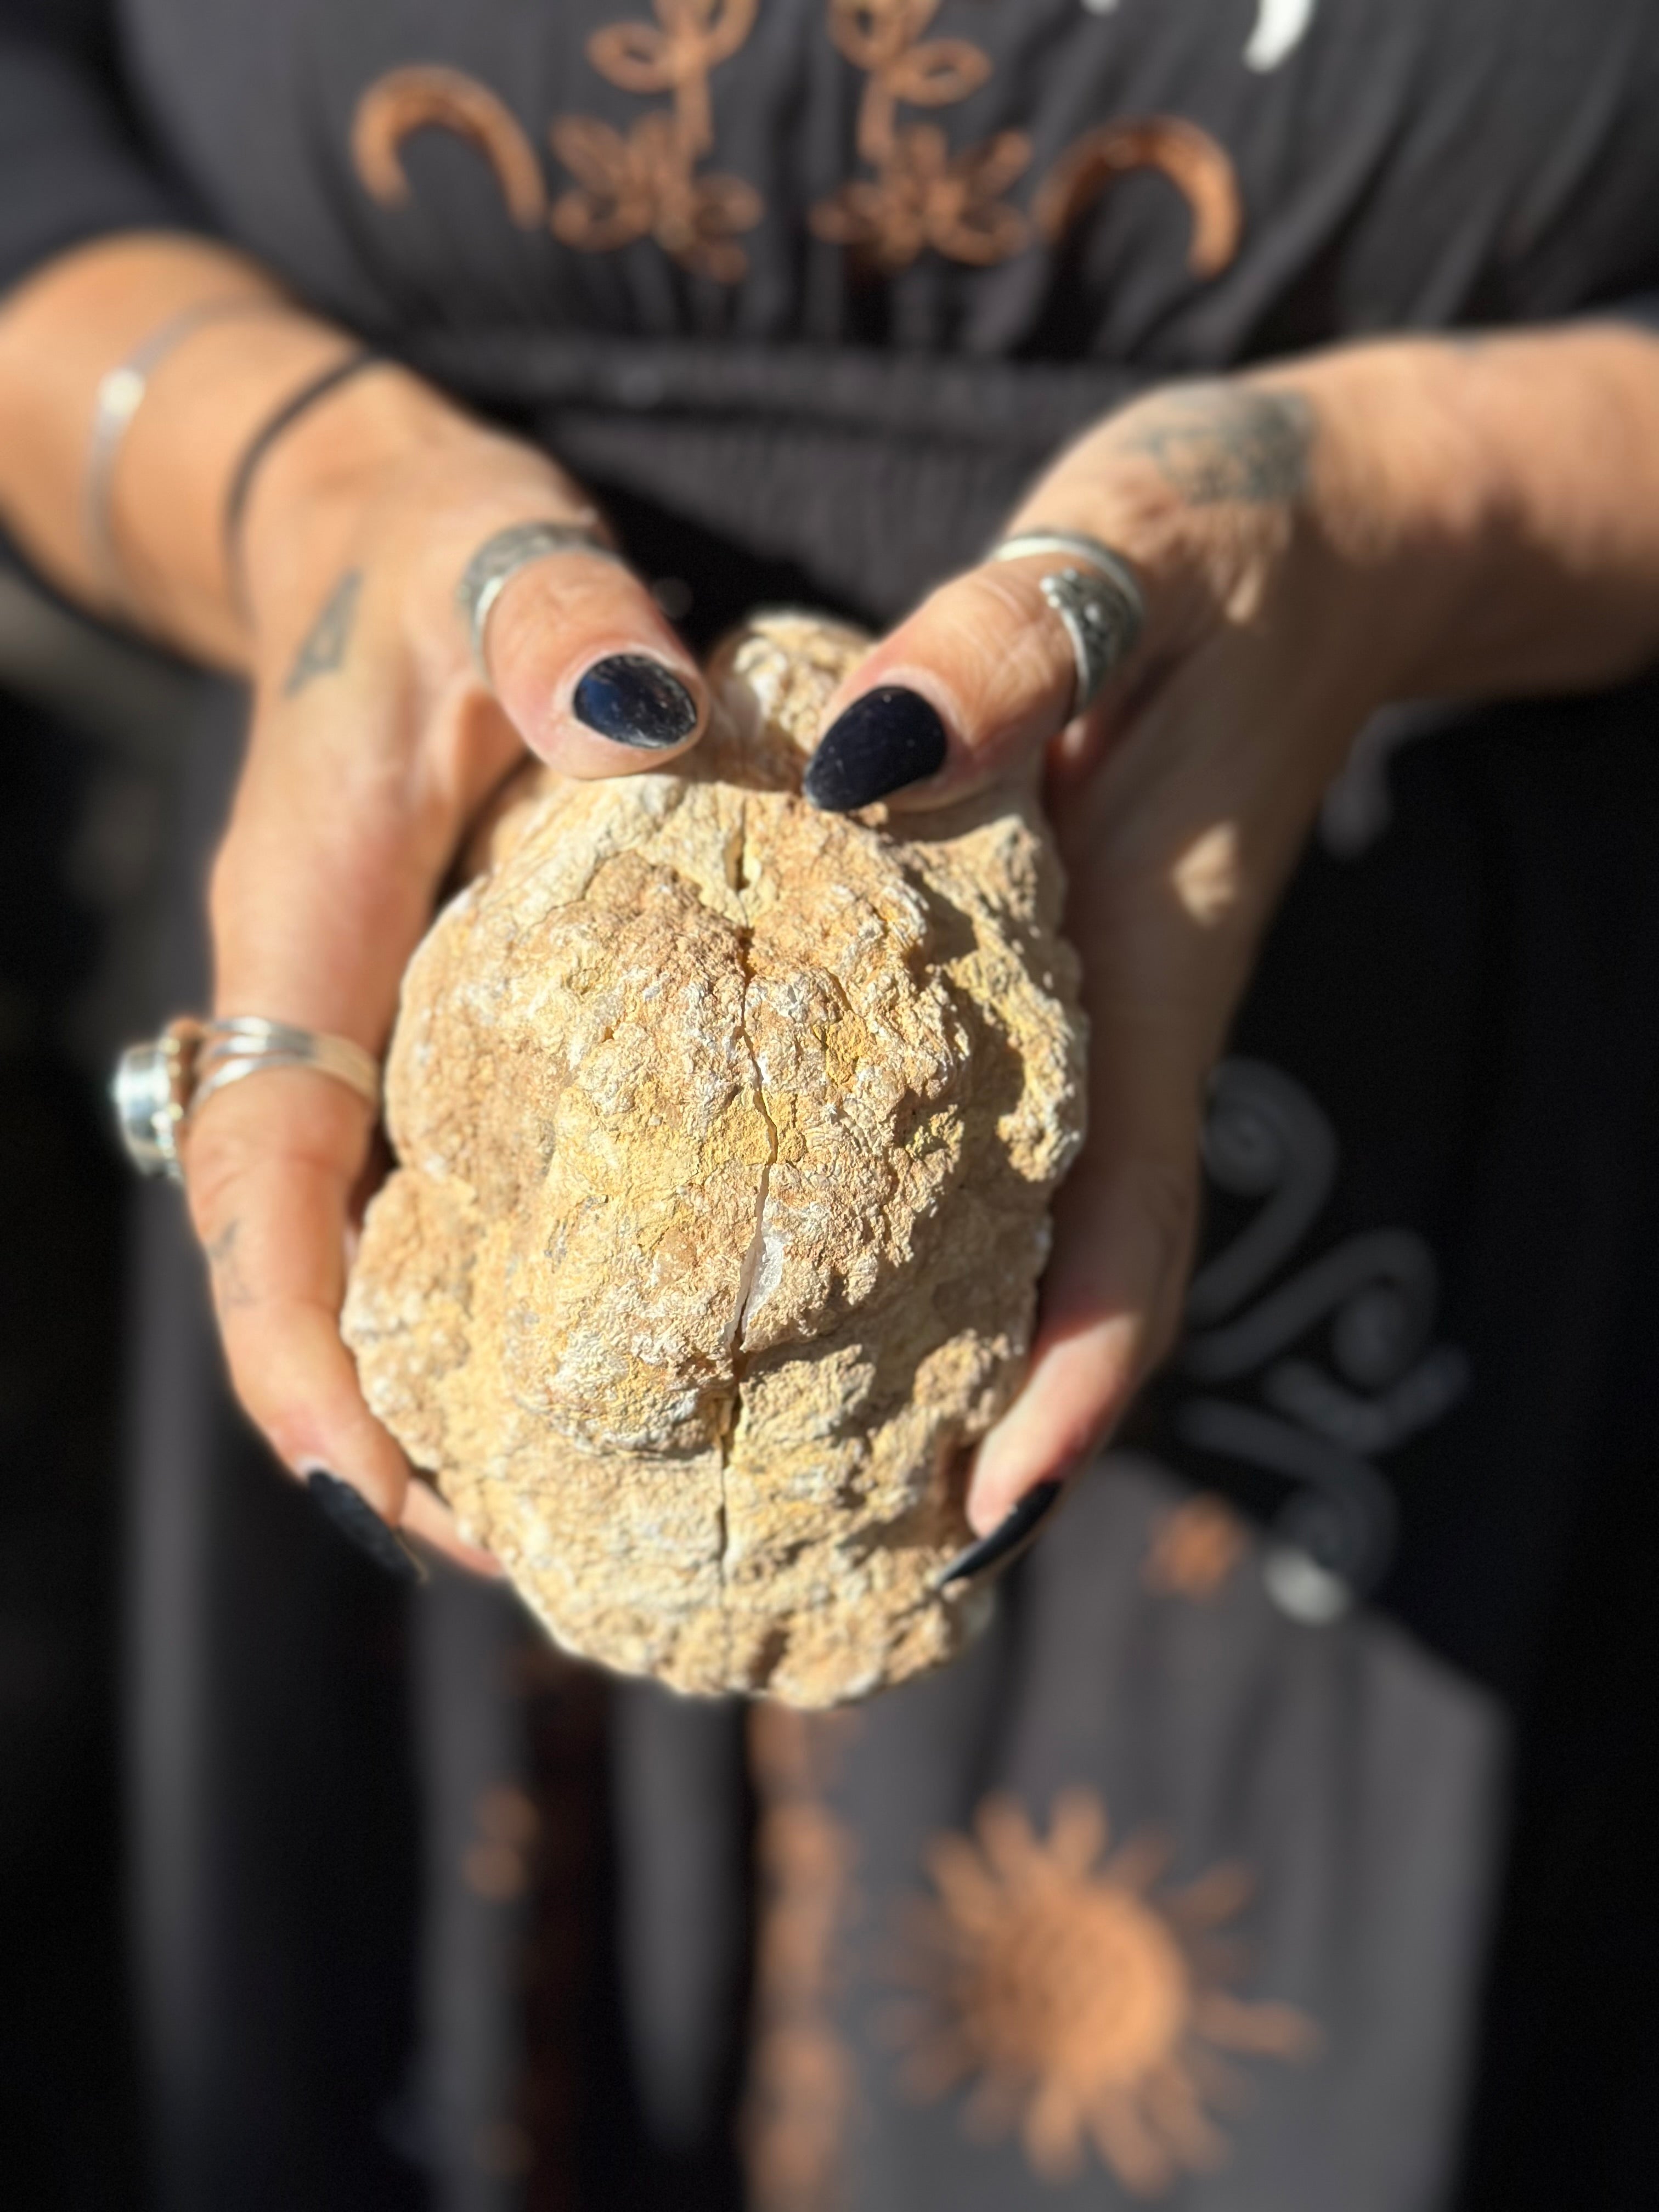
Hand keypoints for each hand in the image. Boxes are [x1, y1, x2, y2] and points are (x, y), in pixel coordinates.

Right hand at [182, 365, 709, 1572]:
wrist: (411, 545)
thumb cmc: (442, 559)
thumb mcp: (493, 554)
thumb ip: (549, 619)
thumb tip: (646, 713)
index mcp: (304, 939)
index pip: (264, 1179)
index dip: (294, 1345)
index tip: (368, 1490)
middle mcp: (328, 1016)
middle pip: (312, 1265)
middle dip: (378, 1425)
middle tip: (515, 1563)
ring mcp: (386, 1037)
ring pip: (377, 1250)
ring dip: (442, 1388)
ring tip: (575, 1515)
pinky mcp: (455, 1035)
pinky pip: (453, 1192)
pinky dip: (503, 1292)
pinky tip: (614, 1353)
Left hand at [802, 357, 1455, 1540]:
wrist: (1324, 525)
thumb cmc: (1217, 542)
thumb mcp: (1121, 552)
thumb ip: (1003, 650)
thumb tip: (860, 763)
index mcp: (1139, 962)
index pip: (1130, 1217)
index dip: (1077, 1378)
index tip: (990, 1520)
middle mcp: (1123, 1020)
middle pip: (1078, 1269)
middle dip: (990, 1414)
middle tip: (851, 1545)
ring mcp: (1101, 1005)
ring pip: (1047, 1216)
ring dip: (963, 1335)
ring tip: (817, 1443)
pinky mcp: (1068, 964)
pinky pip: (1015, 1126)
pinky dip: (945, 1207)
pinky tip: (834, 1228)